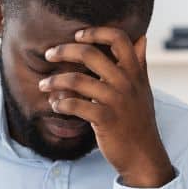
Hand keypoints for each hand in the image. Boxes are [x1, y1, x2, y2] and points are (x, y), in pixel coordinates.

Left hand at [38, 27, 175, 188]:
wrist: (144, 156)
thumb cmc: (140, 121)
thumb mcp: (144, 89)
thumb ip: (140, 64)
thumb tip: (142, 38)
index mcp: (135, 72)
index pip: (118, 39)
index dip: (96, 32)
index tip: (78, 35)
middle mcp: (126, 83)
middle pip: (90, 54)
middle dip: (64, 51)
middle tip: (49, 54)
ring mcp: (115, 101)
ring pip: (77, 80)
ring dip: (55, 81)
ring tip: (44, 85)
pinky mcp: (104, 119)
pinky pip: (75, 105)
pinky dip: (60, 104)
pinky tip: (55, 105)